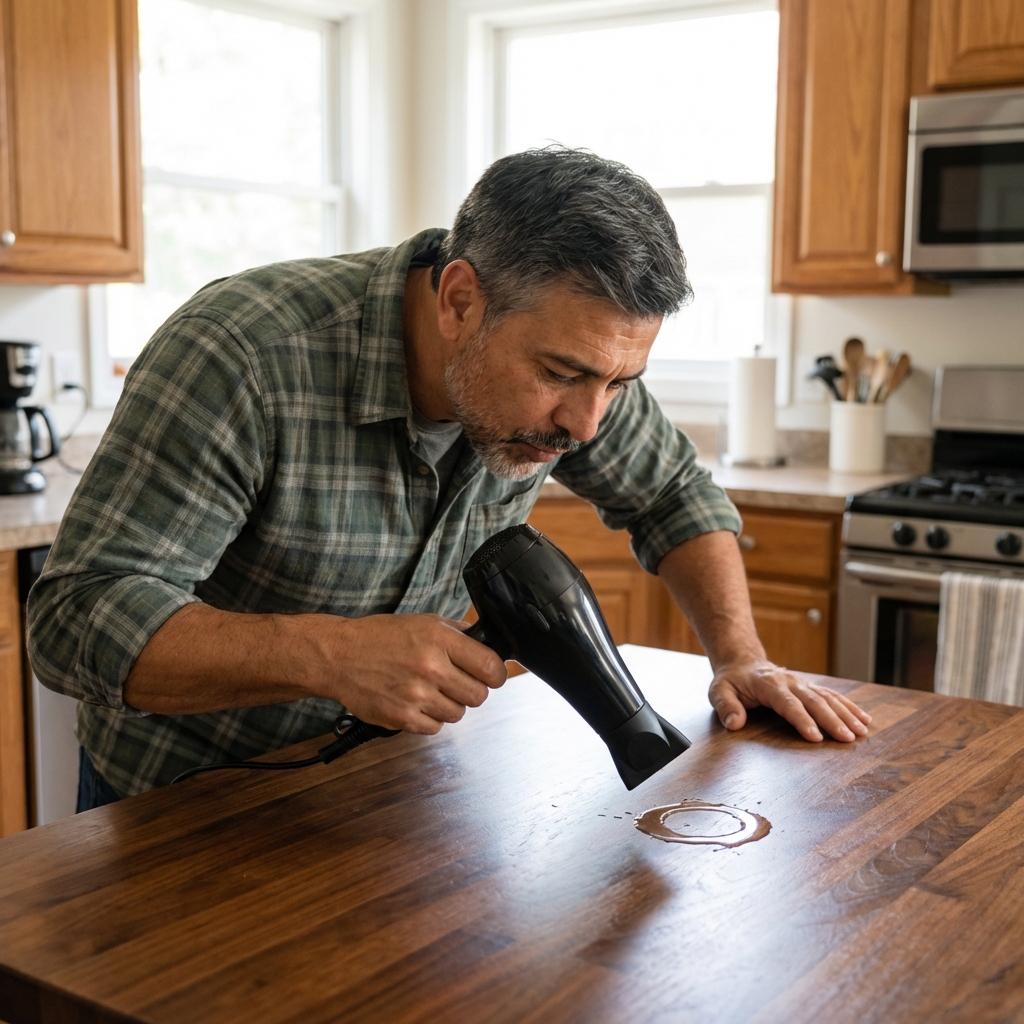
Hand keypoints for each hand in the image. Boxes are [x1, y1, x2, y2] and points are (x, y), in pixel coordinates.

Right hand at [315, 613, 506, 734]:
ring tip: (430, 691)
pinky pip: (435, 728)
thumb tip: (487, 647)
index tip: (492, 676)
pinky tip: (417, 703)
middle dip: (472, 690)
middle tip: (457, 683)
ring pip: (458, 714)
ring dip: (449, 705)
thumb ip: (457, 634)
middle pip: (479, 696)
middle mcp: (430, 667)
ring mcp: (416, 695)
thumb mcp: (422, 621)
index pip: (491, 667)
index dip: (496, 674)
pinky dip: (430, 719)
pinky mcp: (401, 718)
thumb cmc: (380, 637)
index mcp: (439, 639)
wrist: (339, 656)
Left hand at [709, 659, 870, 741]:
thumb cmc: (732, 681)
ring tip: (862, 731)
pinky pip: (832, 695)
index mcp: (768, 684)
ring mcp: (802, 683)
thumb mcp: (719, 691)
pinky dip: (849, 706)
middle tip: (848, 738)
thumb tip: (734, 723)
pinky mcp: (810, 687)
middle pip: (814, 701)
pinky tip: (864, 719)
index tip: (815, 736)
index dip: (802, 720)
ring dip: (846, 713)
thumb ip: (726, 706)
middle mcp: (790, 682)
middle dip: (832, 720)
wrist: (742, 661)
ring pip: (828, 697)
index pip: (788, 704)